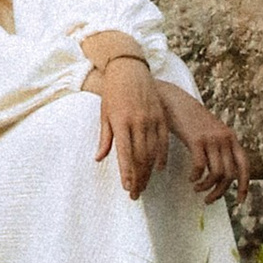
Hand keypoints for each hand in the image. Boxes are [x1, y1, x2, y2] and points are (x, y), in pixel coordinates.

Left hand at [86, 46, 173, 198]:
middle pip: (140, 156)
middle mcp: (138, 121)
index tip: (127, 188)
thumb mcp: (104, 114)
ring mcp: (152, 119)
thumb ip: (104, 138)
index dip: (127, 172)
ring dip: (148, 171)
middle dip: (138, 177)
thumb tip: (99, 158)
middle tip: (135, 194)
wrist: (129, 69)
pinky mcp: (161, 116)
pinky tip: (158, 168)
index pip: (125, 153)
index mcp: (121, 121)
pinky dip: (162, 157)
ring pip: (152, 151)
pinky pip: (164, 141)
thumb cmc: (113, 92)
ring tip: (144, 185)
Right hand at [164, 81, 248, 202]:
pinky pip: (200, 167)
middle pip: (229, 175)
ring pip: (216, 174)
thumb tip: (224, 175)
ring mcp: (211, 138)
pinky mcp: (196, 139)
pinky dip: (196, 177)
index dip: (244, 186)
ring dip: (206, 187)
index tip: (240, 201)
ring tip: (197, 188)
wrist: (175, 101)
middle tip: (209, 199)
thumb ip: (221, 148)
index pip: (244, 166)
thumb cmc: (192, 120)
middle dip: (220, 192)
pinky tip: (190, 178)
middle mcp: (225, 138)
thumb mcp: (213, 132)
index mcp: (231, 138)